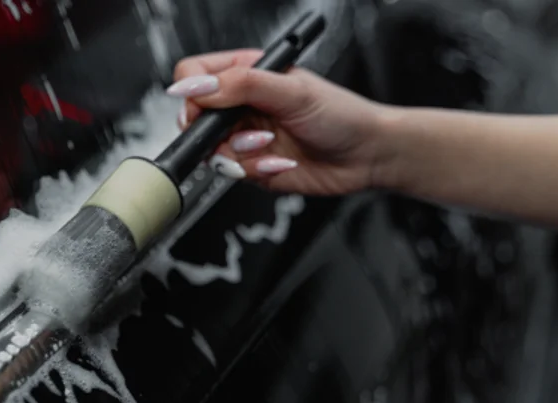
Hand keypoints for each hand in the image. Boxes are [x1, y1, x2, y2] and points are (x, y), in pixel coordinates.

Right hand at [169, 49, 390, 195]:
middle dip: (214, 132)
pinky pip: (232, 173)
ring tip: (269, 146)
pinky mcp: (252, 166)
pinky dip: (254, 171)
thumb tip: (198, 86)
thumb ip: (242, 85)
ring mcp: (244, 138)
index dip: (191, 91)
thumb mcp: (291, 91)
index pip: (195, 74)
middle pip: (195, 118)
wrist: (366, 156)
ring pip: (211, 151)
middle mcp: (241, 106)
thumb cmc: (341, 114)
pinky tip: (279, 162)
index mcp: (247, 73)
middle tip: (241, 132)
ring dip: (239, 154)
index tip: (201, 107)